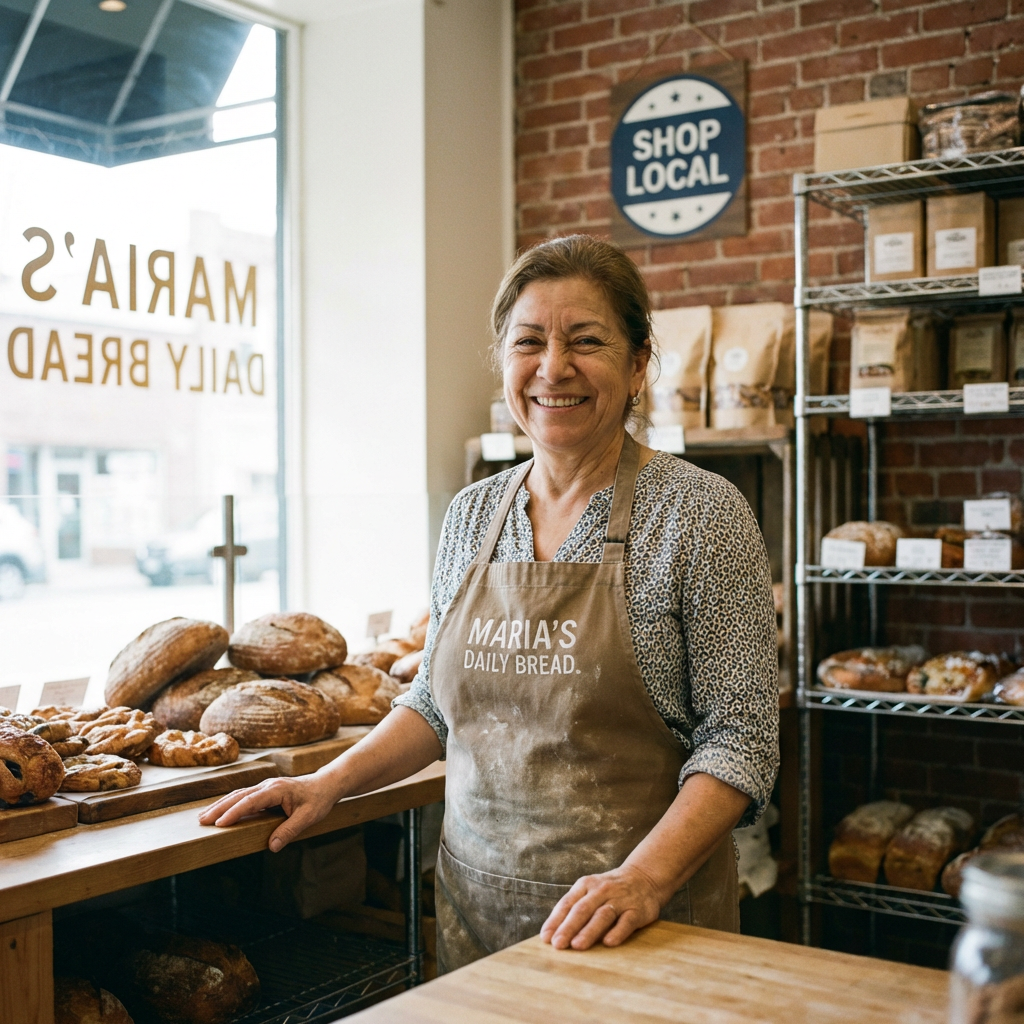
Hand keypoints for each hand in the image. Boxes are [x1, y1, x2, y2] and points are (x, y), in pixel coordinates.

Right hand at [198, 775, 335, 851]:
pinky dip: (229, 803)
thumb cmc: (318, 800)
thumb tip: (272, 846)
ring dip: (221, 805)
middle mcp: (268, 785)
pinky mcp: (265, 791)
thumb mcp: (308, 817)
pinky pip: (244, 796)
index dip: (234, 812)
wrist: (326, 784)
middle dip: (219, 808)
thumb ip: (290, 830)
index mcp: (277, 789)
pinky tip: (220, 811)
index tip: (219, 823)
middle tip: (201, 821)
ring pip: (238, 794)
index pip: (251, 801)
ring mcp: (265, 786)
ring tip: (203, 817)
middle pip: (239, 796)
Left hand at [539, 864, 663, 950]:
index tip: (546, 938)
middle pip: (582, 909)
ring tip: (577, 945)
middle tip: (558, 944)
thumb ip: (574, 909)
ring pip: (602, 915)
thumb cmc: (609, 890)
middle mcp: (601, 890)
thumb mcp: (590, 892)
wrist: (643, 877)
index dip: (556, 920)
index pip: (567, 903)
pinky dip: (617, 932)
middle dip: (568, 927)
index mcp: (585, 885)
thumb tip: (554, 935)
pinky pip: (626, 921)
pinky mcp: (637, 910)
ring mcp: (620, 900)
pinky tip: (608, 943)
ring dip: (589, 931)